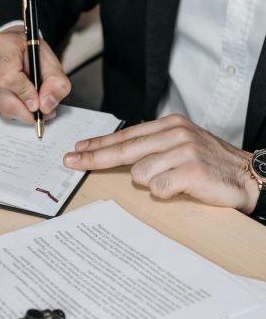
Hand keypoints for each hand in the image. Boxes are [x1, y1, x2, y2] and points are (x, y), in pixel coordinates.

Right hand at [0, 27, 70, 122]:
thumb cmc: (28, 52)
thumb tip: (46, 106)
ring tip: (29, 100)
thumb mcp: (49, 60)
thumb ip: (55, 82)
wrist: (10, 46)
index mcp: (3, 45)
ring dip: (18, 111)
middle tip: (41, 112)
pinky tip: (14, 97)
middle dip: (25, 111)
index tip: (38, 105)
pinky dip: (8, 109)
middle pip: (3, 98)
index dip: (25, 95)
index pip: (9, 79)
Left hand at [63, 113, 258, 212]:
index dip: (99, 144)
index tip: (77, 149)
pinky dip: (166, 193)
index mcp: (170, 125)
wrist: (247, 177)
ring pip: (140, 173)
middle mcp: (175, 133)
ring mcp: (184, 150)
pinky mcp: (191, 170)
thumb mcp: (179, 147)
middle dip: (94, 157)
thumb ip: (151, 147)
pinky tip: (181, 188)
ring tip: (174, 181)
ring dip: (152, 183)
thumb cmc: (209, 165)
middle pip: (123, 150)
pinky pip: (158, 188)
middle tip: (72, 162)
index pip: (125, 136)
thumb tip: (116, 153)